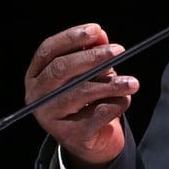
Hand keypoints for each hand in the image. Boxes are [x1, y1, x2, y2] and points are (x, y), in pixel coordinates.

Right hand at [24, 23, 139, 168]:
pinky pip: (97, 114)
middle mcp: (36, 95)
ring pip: (80, 93)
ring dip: (110, 84)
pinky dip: (115, 104)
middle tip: (118, 51)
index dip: (71, 37)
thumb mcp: (90, 71)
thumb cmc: (88, 97)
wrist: (92, 138)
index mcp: (36, 74)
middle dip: (92, 57)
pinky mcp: (70, 136)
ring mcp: (50, 117)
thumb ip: (93, 51)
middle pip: (61, 69)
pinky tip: (124, 100)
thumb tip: (100, 35)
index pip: (48, 50)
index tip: (96, 29)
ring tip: (132, 82)